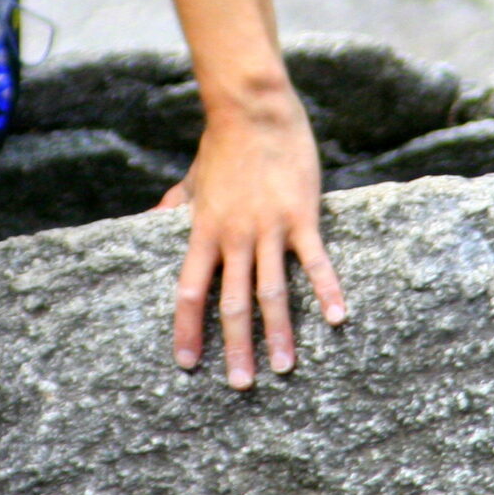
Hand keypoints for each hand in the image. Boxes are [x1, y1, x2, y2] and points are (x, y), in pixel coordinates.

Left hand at [157, 94, 346, 388]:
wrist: (252, 109)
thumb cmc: (222, 144)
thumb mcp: (192, 179)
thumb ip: (175, 205)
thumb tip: (156, 218)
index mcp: (204, 231)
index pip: (189, 291)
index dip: (187, 329)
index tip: (188, 363)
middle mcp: (233, 236)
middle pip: (231, 303)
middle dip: (236, 347)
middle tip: (241, 385)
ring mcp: (268, 227)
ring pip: (272, 291)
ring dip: (278, 333)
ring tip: (284, 368)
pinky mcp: (300, 215)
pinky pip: (314, 261)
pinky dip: (326, 290)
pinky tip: (337, 319)